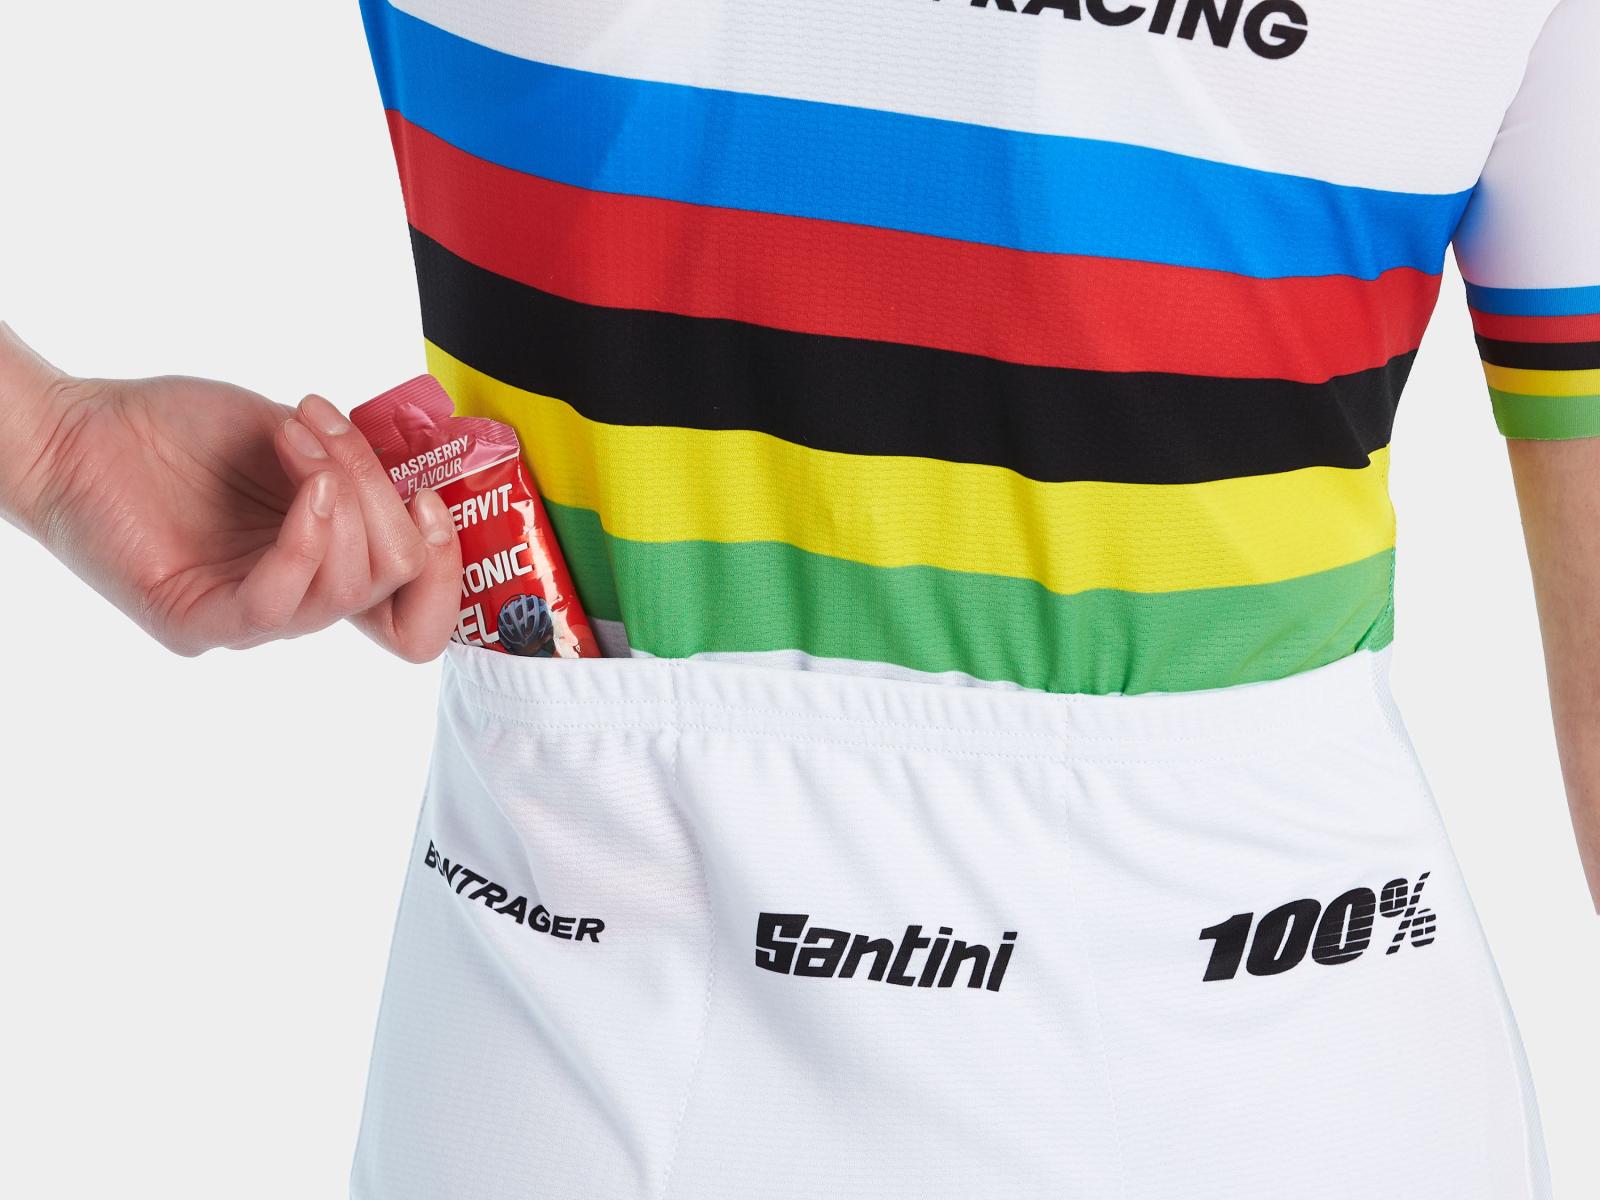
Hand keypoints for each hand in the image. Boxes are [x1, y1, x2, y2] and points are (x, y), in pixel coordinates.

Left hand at [0, 323, 461, 659]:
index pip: (417, 615)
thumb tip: (422, 473)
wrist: (78, 429)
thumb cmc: (180, 432)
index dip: (445, 568)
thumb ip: (360, 470)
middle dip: (383, 497)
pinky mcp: (199, 623)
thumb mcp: (300, 441)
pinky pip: (278, 603)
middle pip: (393, 585)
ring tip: (299, 435)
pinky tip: (306, 487)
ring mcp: (250, 620)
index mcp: (328, 567)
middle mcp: (297, 602)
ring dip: (343, 496)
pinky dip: (307, 538)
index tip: (432, 497)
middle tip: (332, 434)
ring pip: (348, 588)